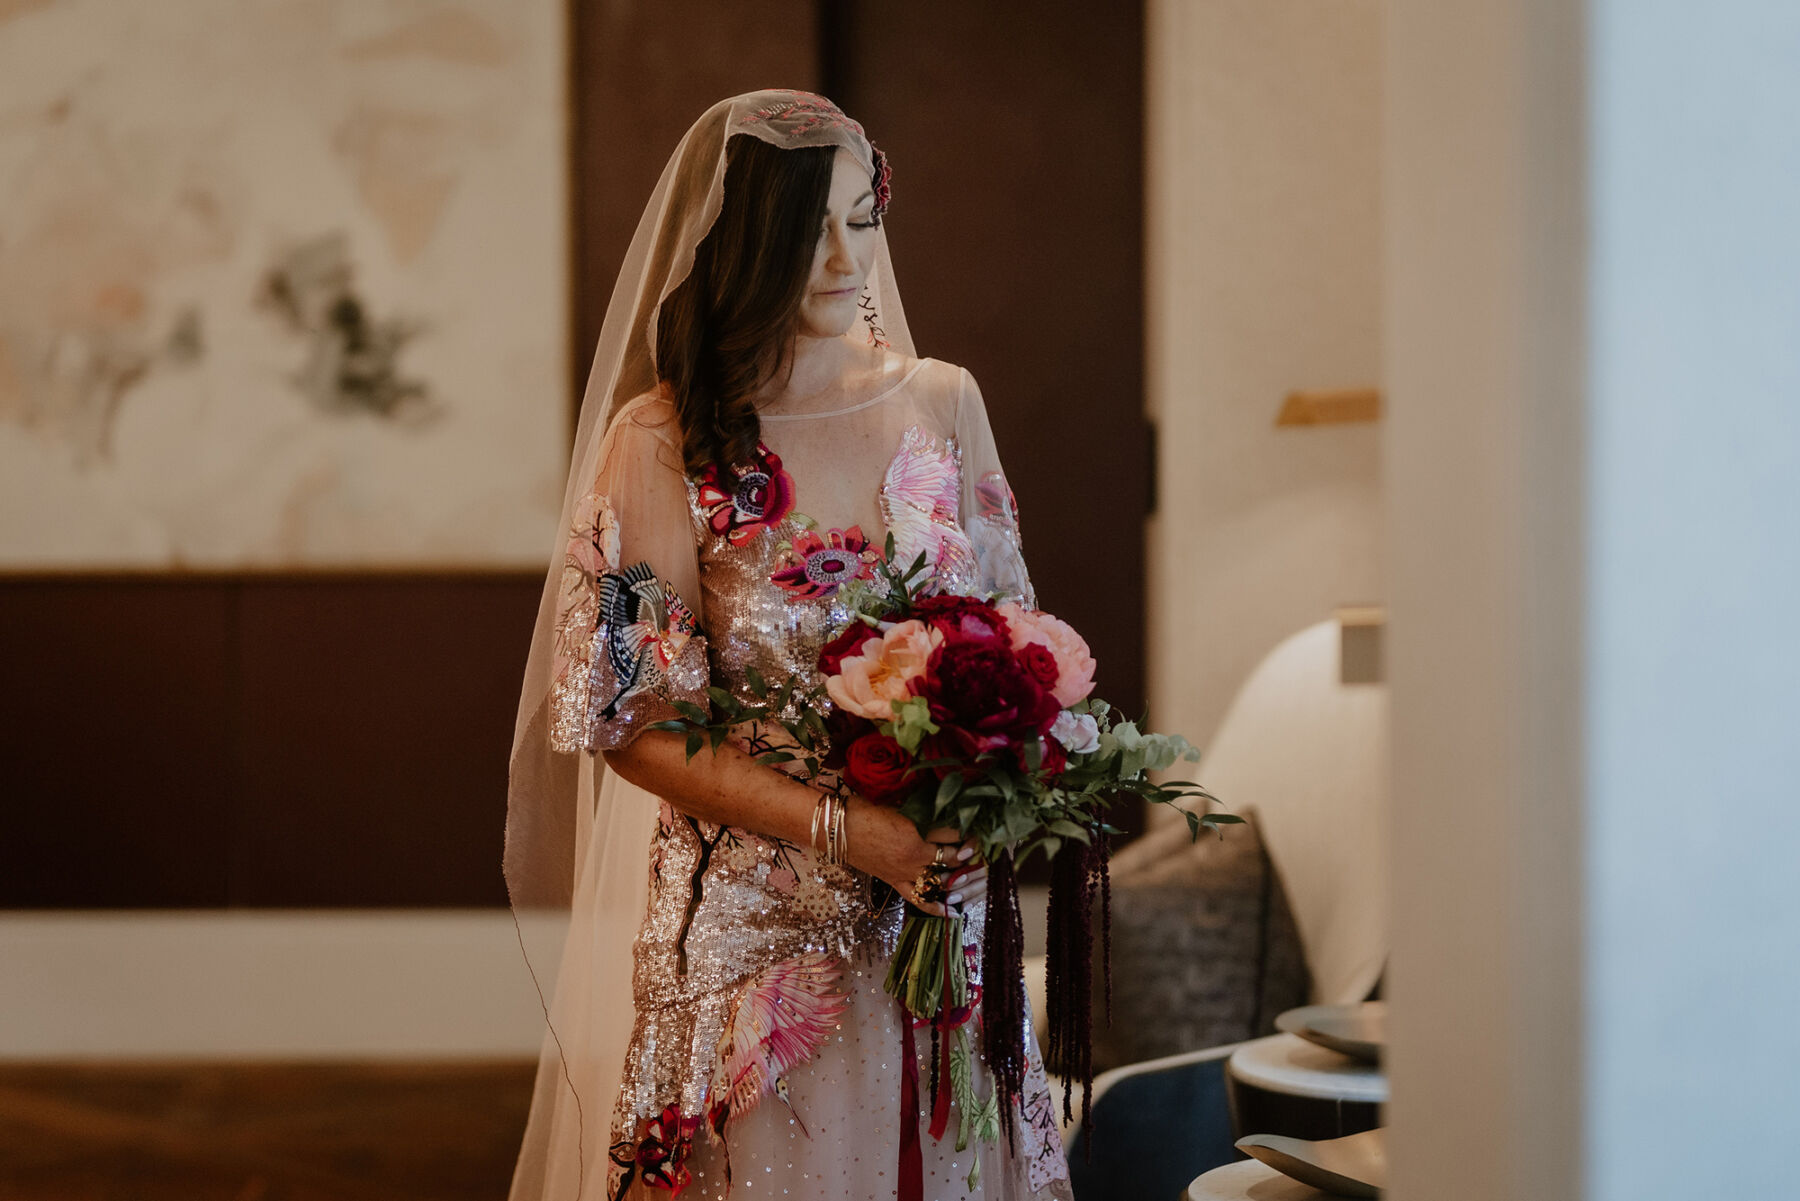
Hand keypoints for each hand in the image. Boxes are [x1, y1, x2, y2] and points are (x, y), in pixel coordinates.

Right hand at [844, 800, 986, 917]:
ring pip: (940, 880)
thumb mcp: (898, 806)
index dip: (967, 832)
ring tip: (974, 877)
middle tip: (981, 853)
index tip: (978, 829)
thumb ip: (921, 813)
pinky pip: (918, 899)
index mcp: (916, 833)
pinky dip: (936, 907)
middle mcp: (914, 856)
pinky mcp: (894, 881)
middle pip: (951, 858)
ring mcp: (905, 872)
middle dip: (968, 855)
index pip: (951, 834)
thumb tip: (941, 810)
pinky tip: (953, 913)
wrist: (836, 829)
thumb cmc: (864, 811)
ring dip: (958, 879)